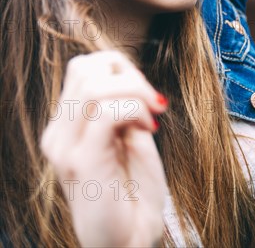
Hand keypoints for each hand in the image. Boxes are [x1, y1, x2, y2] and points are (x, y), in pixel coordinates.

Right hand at [40, 50, 167, 247]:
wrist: (129, 242)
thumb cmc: (133, 191)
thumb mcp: (127, 137)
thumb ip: (121, 106)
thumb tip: (129, 77)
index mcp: (66, 125)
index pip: (82, 68)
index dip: (119, 67)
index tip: (147, 93)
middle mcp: (58, 133)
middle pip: (84, 67)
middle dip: (128, 73)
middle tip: (152, 101)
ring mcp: (65, 146)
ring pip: (93, 84)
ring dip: (134, 90)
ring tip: (152, 116)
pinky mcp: (81, 161)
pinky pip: (106, 111)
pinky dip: (135, 109)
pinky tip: (150, 129)